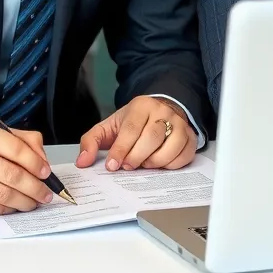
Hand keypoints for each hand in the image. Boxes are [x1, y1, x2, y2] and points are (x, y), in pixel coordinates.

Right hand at [0, 119, 55, 214]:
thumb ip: (23, 141)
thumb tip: (43, 163)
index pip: (16, 149)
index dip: (35, 164)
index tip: (46, 173)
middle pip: (11, 175)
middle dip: (34, 188)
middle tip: (45, 193)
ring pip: (2, 194)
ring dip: (24, 201)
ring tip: (34, 202)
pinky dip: (7, 209)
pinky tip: (15, 206)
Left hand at [76, 96, 196, 171]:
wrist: (159, 112)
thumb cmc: (133, 123)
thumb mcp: (109, 127)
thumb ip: (91, 141)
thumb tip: (82, 161)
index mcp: (140, 106)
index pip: (131, 128)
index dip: (121, 149)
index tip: (112, 165)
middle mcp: (162, 112)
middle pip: (151, 137)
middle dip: (137, 156)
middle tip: (128, 166)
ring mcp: (179, 123)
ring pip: (170, 146)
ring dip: (155, 162)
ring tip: (144, 164)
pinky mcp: (190, 137)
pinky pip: (183, 155)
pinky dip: (170, 164)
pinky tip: (159, 164)